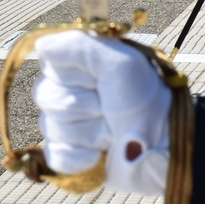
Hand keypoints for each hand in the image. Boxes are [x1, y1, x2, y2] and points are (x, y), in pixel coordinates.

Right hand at [34, 30, 169, 193]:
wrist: (165, 143)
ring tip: (112, 130)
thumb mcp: (118, 61)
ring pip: (51, 127)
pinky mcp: (69, 157)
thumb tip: (39, 45)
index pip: (48, 65)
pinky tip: (100, 153)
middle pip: (45, 96)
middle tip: (109, 107)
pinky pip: (56, 156)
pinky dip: (81, 157)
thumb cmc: (146, 97)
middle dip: (83, 105)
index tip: (100, 79)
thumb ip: (77, 46)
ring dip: (88, 131)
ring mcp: (66, 126)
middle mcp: (66, 92)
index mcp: (76, 66)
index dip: (73, 74)